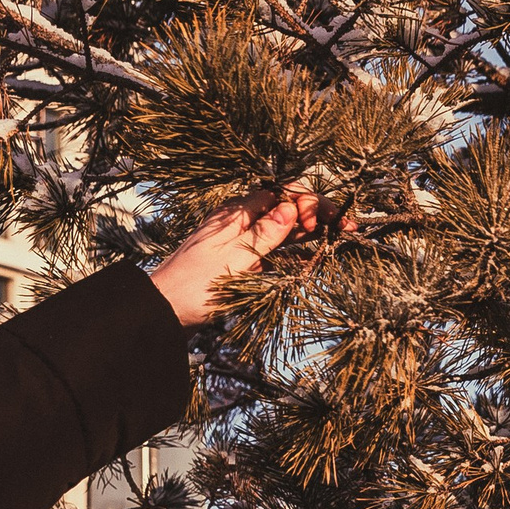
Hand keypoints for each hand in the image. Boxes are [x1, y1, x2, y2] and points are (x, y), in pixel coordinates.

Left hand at [149, 185, 325, 328]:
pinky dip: (292, 254)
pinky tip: (311, 258)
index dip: (311, 202)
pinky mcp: (238, 264)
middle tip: (346, 227)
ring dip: (308, 233)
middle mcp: (239, 223)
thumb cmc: (193, 286)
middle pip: (285, 210)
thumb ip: (265, 234)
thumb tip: (291, 208)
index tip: (334, 218)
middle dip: (316, 215)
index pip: (282, 194)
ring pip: (281, 231)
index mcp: (236, 213)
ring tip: (337, 236)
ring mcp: (239, 243)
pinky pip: (272, 254)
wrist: (163, 314)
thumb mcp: (235, 259)